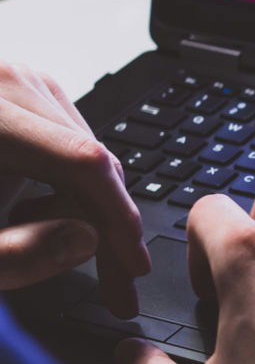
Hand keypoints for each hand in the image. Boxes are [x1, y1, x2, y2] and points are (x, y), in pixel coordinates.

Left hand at [0, 62, 150, 316]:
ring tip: (42, 240)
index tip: (132, 269)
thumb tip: (87, 239)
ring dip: (84, 206)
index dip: (118, 220)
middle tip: (114, 284)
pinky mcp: (12, 88)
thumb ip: (15, 254)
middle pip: (90, 157)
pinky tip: (33, 211)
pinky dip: (64, 184)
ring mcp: (9, 79)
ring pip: (84, 151)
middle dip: (107, 224)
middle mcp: (2, 81)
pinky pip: (64, 141)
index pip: (82, 162)